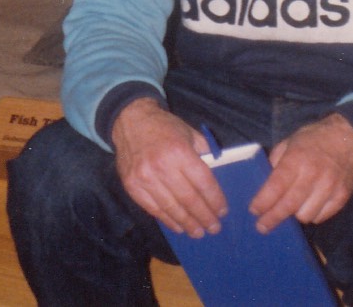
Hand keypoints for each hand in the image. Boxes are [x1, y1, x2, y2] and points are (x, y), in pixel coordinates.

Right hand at [111, 98, 227, 236]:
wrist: (130, 120)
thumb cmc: (165, 127)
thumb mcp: (190, 133)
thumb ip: (204, 154)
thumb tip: (217, 178)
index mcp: (179, 151)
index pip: (203, 182)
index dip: (214, 200)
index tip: (222, 211)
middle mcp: (161, 166)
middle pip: (189, 199)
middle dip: (204, 216)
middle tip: (214, 228)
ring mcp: (144, 178)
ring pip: (171, 208)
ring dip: (188, 223)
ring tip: (199, 232)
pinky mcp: (132, 186)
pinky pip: (153, 209)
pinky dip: (168, 220)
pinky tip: (179, 226)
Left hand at [248, 113, 352, 233]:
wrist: (347, 136)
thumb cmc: (313, 139)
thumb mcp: (288, 143)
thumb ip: (275, 163)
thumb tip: (264, 186)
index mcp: (296, 159)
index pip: (276, 187)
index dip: (263, 202)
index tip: (254, 211)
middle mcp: (313, 174)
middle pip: (289, 206)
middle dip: (272, 218)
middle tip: (262, 226)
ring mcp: (330, 187)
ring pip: (306, 216)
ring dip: (295, 214)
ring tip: (290, 207)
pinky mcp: (342, 196)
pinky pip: (322, 217)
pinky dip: (312, 214)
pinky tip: (308, 206)